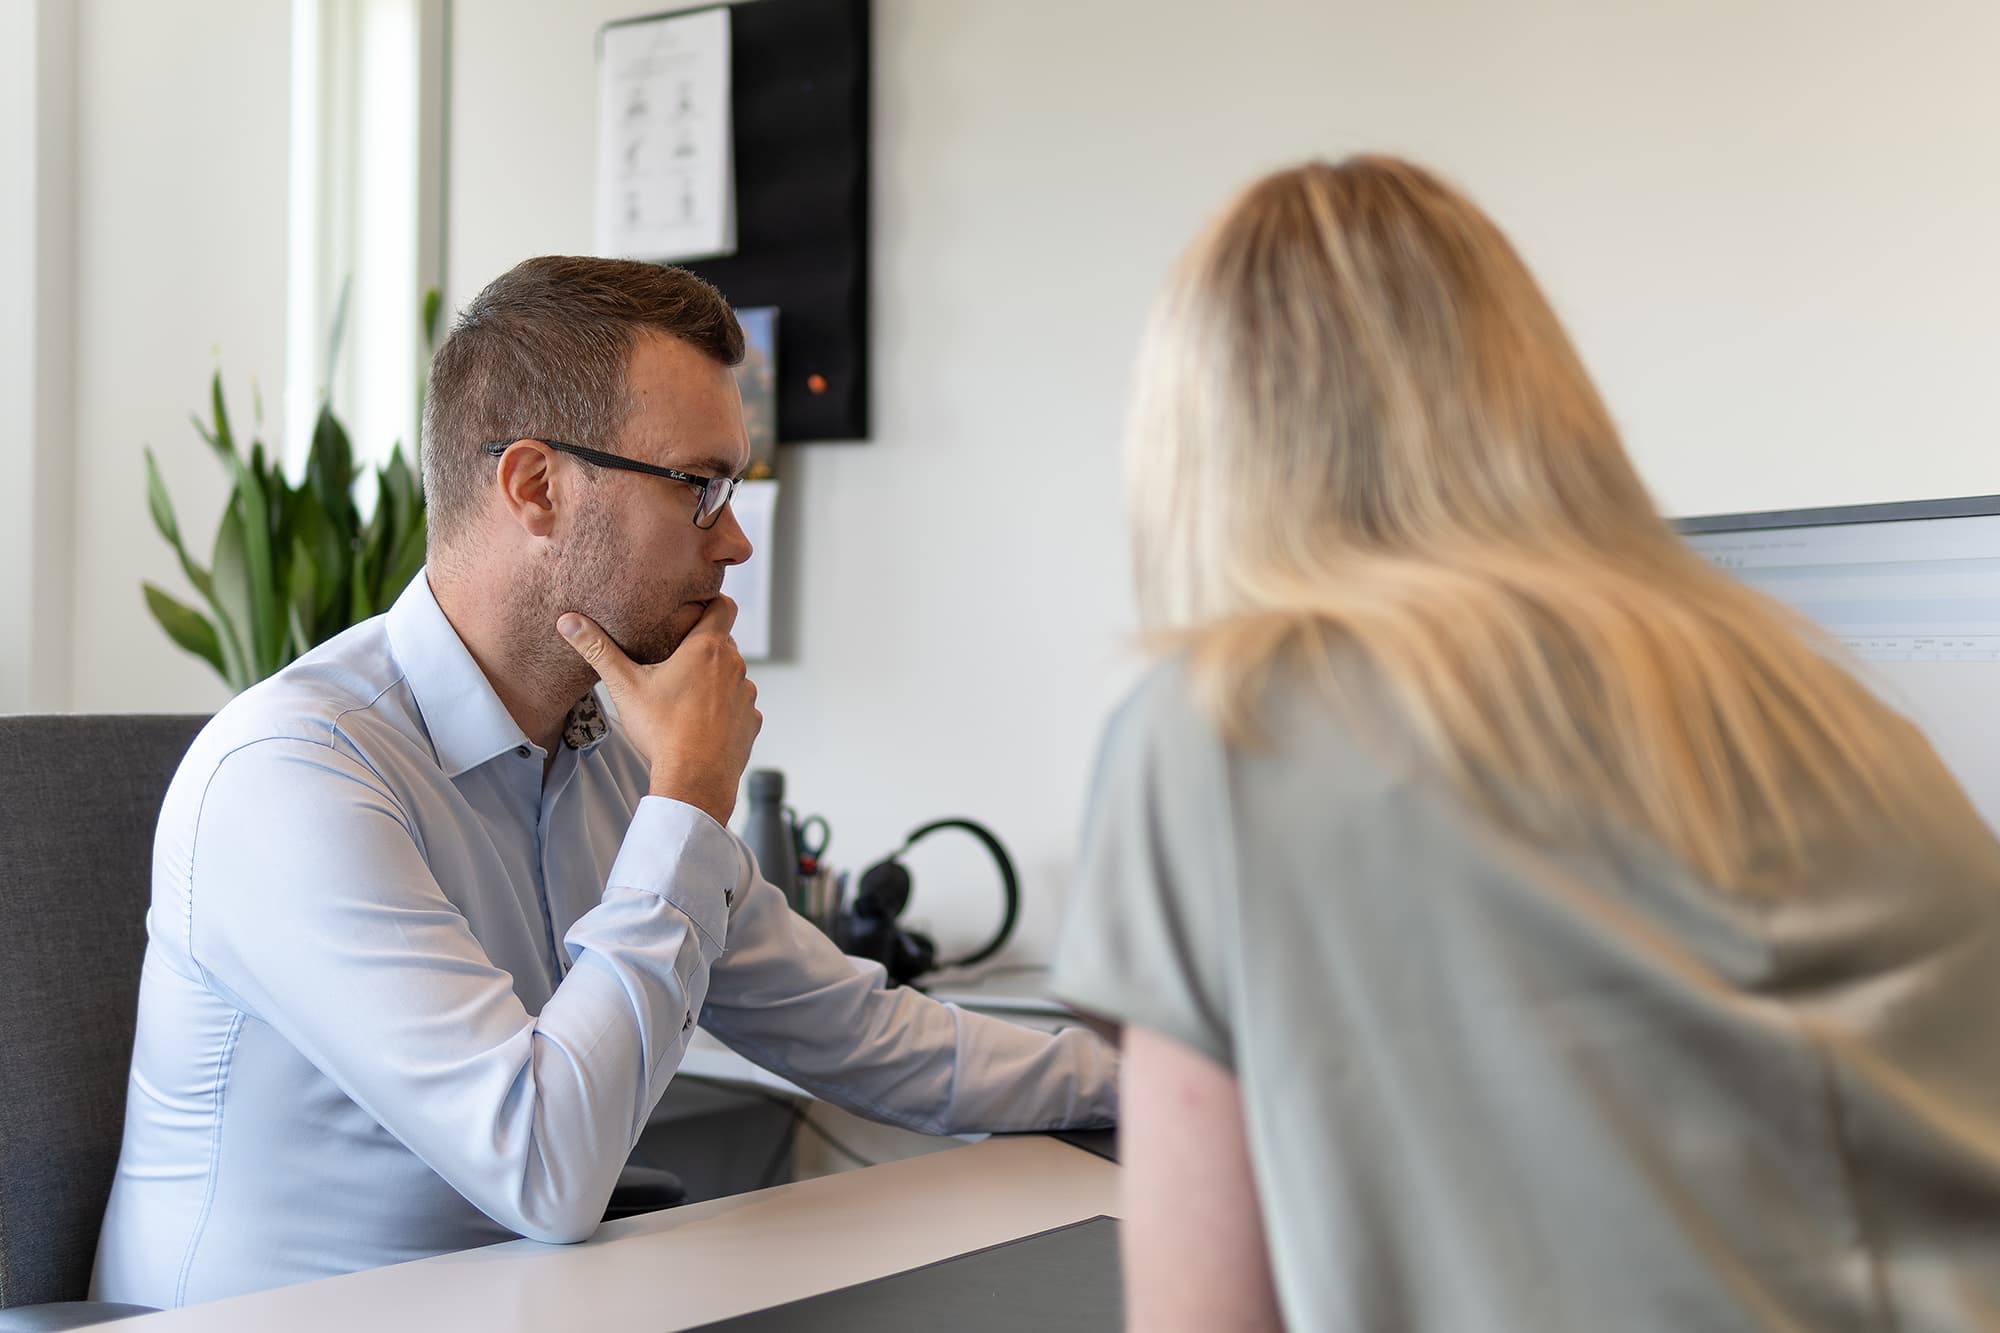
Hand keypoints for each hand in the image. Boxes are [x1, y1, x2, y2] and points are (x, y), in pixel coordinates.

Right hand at [557, 598, 760, 825]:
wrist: (693, 780)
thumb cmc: (661, 730)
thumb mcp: (625, 686)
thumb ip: (598, 650)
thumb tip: (568, 622)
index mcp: (707, 648)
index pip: (725, 605)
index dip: (711, 604)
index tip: (693, 612)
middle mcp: (735, 666)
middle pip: (725, 642)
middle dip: (704, 646)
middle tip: (676, 659)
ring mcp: (747, 695)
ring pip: (733, 675)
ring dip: (716, 680)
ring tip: (687, 696)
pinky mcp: (752, 722)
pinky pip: (740, 706)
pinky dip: (725, 709)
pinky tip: (702, 722)